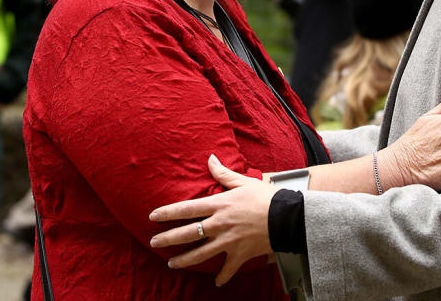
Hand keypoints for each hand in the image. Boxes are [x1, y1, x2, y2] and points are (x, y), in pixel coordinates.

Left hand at [149, 155, 276, 285]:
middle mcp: (219, 224)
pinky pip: (228, 269)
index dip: (167, 213)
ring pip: (200, 254)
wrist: (287, 217)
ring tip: (171, 263)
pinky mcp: (240, 254)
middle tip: (154, 242)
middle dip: (168, 239)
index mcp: (218, 205)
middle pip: (187, 233)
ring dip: (184, 260)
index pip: (186, 209)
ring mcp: (228, 242)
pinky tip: (217, 282)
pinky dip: (222, 277)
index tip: (153, 216)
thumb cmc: (266, 197)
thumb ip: (223, 174)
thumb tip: (210, 159)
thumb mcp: (244, 181)